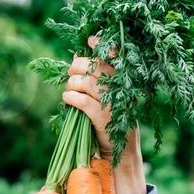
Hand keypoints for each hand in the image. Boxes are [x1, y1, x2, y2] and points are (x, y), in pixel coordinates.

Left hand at [65, 34, 145, 191]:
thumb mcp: (111, 97)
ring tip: (69, 90)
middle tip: (72, 73)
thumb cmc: (113, 121)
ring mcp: (113, 103)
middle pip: (94, 66)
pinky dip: (70, 97)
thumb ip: (98, 78)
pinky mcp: (103, 118)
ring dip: (71, 84)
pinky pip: (81, 100)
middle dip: (77, 66)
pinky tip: (68, 99)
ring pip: (85, 82)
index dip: (102, 44)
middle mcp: (122, 89)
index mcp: (126, 81)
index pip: (116, 55)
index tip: (90, 40)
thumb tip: (76, 56)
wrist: (121, 152)